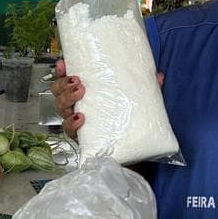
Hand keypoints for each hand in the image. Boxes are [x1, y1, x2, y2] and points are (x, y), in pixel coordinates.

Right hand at [50, 61, 164, 140]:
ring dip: (67, 100)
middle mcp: (78, 109)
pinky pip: (71, 131)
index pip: (68, 82)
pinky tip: (79, 118)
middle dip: (64, 85)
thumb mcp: (137, 102)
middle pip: (59, 95)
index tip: (63, 63)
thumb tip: (158, 76)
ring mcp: (78, 125)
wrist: (133, 154)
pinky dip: (72, 124)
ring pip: (62, 111)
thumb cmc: (128, 123)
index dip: (62, 72)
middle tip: (77, 81)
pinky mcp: (83, 140)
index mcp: (87, 97)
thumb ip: (146, 89)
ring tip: (79, 93)